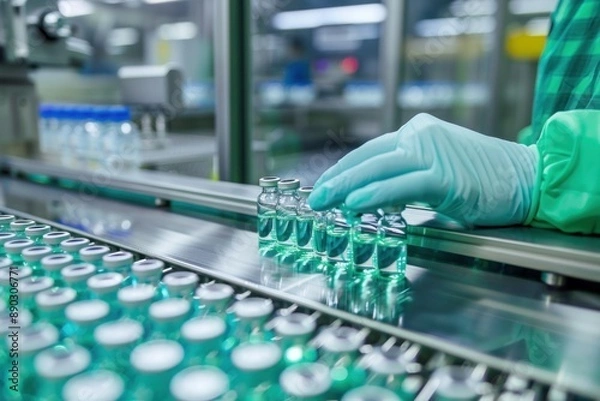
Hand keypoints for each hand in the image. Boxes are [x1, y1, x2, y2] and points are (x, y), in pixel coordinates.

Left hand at [309, 113, 537, 226]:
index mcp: (417, 134)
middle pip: (368, 158)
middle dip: (336, 180)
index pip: (369, 152)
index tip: (323, 186)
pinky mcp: (446, 175)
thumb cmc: (482, 180)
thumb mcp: (435, 173)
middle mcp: (421, 137)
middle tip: (314, 198)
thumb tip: (369, 197)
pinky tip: (354, 204)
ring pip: (379, 168)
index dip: (343, 170)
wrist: (526, 178)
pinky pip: (402, 185)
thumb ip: (404, 179)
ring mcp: (434, 153)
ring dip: (347, 187)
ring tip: (324, 202)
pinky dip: (375, 194)